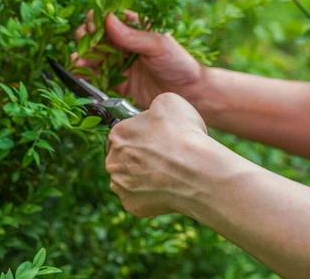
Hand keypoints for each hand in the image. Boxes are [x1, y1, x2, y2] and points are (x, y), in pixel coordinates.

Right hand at [74, 11, 203, 108]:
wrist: (191, 95)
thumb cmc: (179, 64)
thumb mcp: (158, 45)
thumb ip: (133, 36)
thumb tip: (107, 19)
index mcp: (135, 29)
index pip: (109, 20)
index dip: (97, 21)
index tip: (92, 27)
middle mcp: (124, 45)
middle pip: (96, 38)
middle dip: (86, 39)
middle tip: (84, 46)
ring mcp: (119, 64)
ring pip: (93, 58)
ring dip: (82, 58)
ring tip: (77, 62)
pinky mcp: (117, 84)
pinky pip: (97, 78)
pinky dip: (86, 77)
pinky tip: (80, 76)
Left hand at [105, 93, 216, 217]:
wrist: (196, 171)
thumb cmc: (183, 135)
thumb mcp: (169, 103)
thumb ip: (155, 106)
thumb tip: (154, 112)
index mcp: (118, 134)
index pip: (124, 134)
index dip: (142, 136)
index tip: (156, 140)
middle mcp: (113, 161)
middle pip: (124, 158)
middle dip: (140, 158)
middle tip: (163, 158)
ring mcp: (121, 185)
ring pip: (130, 179)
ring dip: (144, 177)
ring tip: (169, 175)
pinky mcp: (132, 206)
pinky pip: (140, 199)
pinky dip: (152, 196)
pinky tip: (169, 189)